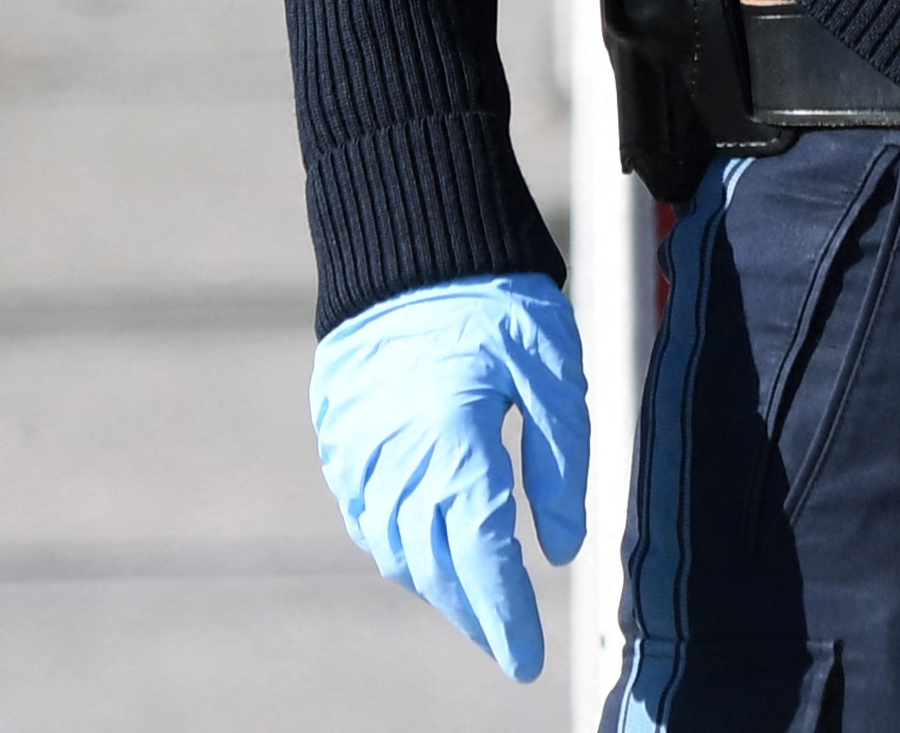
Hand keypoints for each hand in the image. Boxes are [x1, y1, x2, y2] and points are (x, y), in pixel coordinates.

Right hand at [309, 273, 588, 680]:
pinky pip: (367, 514)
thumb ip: (559, 463)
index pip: (478, 560)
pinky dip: (398, 544)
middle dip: (470, 612)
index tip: (524, 660)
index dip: (502, 616)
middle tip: (505, 640)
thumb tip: (560, 547)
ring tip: (474, 603)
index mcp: (451, 450)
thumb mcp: (553, 372)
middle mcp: (393, 463)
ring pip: (393, 548)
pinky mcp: (340, 435)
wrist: (410, 240)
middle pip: (431, 567)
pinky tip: (425, 550)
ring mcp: (356, 453)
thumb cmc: (496, 298)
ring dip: (433, 582)